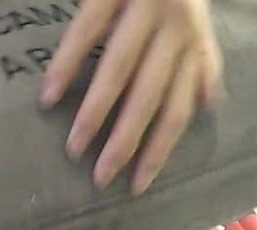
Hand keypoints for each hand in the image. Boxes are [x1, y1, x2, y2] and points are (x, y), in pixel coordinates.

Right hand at [41, 0, 222, 194]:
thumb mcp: (200, 19)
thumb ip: (203, 60)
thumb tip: (207, 103)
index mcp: (192, 43)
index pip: (176, 110)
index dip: (158, 151)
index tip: (136, 186)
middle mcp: (174, 28)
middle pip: (148, 98)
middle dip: (124, 142)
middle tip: (101, 177)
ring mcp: (144, 4)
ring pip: (118, 69)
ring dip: (95, 112)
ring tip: (74, 146)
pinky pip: (87, 27)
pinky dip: (67, 62)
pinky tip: (49, 94)